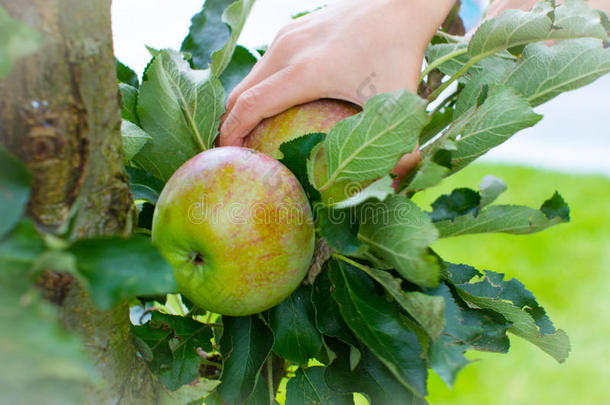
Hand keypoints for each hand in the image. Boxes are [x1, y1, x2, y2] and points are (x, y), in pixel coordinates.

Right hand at [219, 0, 454, 146]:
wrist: (402, 3)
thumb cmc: (399, 51)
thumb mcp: (400, 102)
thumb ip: (404, 150)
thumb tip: (396, 186)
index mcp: (305, 72)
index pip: (250, 106)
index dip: (232, 134)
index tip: (228, 157)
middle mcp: (286, 51)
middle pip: (239, 93)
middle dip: (230, 125)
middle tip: (237, 154)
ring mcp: (287, 36)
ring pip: (250, 77)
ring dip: (243, 106)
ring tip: (252, 135)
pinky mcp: (292, 29)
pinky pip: (265, 64)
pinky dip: (260, 88)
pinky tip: (276, 105)